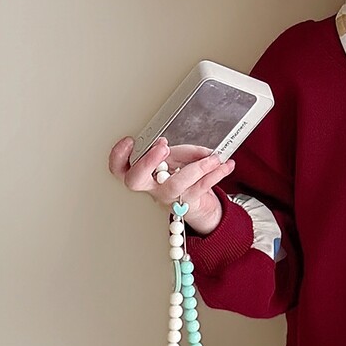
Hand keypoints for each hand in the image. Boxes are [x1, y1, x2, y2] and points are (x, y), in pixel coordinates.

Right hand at [108, 135, 235, 235]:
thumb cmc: (182, 177)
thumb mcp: (179, 158)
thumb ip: (185, 152)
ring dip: (196, 167)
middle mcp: (151, 187)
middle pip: (136, 180)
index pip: (119, 168)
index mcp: (143, 173)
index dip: (119, 156)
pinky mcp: (187, 203)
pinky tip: (226, 165)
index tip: (130, 141)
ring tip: (213, 157)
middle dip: (147, 161)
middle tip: (162, 146)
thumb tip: (204, 151)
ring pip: (175, 185)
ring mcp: (168, 197)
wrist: (198, 205)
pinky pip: (201, 187)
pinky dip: (217, 174)